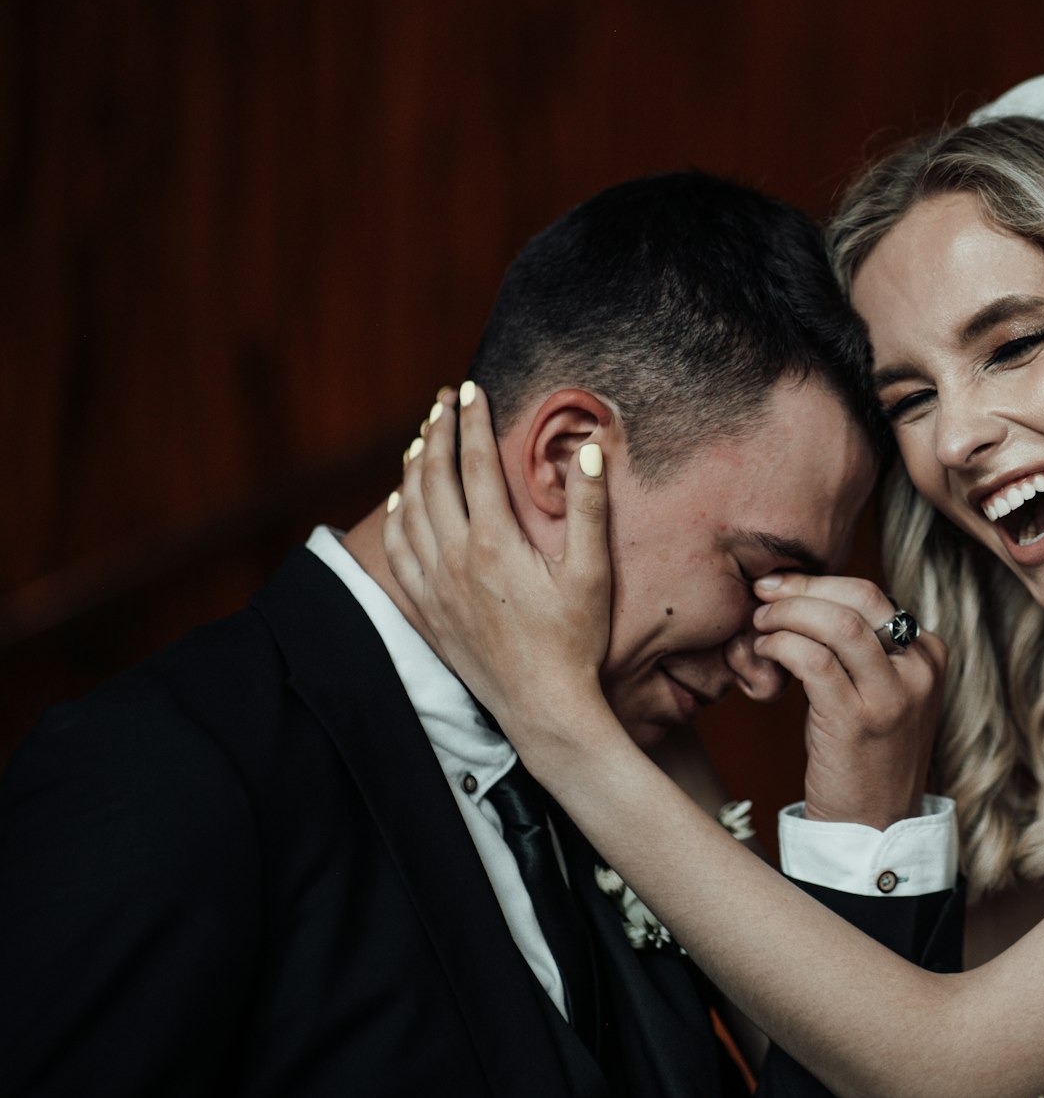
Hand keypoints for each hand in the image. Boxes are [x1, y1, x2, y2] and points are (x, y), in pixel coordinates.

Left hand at [381, 383, 619, 752]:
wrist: (542, 707)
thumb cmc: (576, 641)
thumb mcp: (593, 572)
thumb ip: (589, 508)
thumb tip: (590, 451)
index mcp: (495, 543)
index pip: (476, 465)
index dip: (472, 423)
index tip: (470, 389)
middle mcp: (455, 559)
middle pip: (435, 479)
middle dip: (437, 432)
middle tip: (442, 401)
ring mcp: (435, 586)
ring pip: (409, 510)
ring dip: (414, 468)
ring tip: (423, 439)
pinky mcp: (428, 609)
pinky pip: (398, 551)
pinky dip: (396, 516)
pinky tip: (401, 500)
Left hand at [749, 574, 946, 831]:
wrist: (873, 828)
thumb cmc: (864, 755)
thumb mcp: (881, 693)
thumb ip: (861, 648)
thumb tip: (800, 598)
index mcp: (930, 654)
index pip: (871, 594)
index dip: (817, 583)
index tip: (779, 586)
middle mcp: (920, 670)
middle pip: (858, 598)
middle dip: (801, 588)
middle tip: (763, 594)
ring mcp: (893, 697)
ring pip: (837, 624)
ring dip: (787, 615)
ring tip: (760, 626)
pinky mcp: (857, 722)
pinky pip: (814, 662)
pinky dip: (781, 646)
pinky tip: (764, 654)